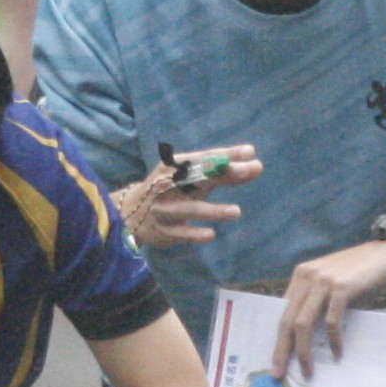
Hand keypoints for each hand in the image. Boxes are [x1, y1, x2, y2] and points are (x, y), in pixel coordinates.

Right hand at [115, 145, 261, 248]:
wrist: (131, 213)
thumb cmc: (171, 191)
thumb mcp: (192, 179)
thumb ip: (221, 173)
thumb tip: (254, 165)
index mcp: (174, 167)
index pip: (203, 158)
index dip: (226, 155)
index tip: (250, 152)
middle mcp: (168, 185)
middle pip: (199, 178)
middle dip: (224, 174)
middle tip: (249, 170)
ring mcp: (164, 209)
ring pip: (190, 209)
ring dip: (213, 210)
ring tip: (237, 212)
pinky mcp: (164, 230)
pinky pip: (181, 232)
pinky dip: (195, 233)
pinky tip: (212, 234)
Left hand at [273, 237, 385, 380]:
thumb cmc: (361, 273)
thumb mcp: (331, 284)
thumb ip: (317, 302)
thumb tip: (307, 339)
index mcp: (300, 276)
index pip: (282, 312)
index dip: (278, 339)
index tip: (276, 362)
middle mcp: (307, 277)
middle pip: (287, 320)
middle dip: (282, 350)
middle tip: (280, 374)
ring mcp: (323, 281)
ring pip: (303, 323)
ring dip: (304, 350)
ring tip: (309, 370)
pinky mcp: (341, 287)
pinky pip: (331, 320)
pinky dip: (333, 339)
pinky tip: (337, 353)